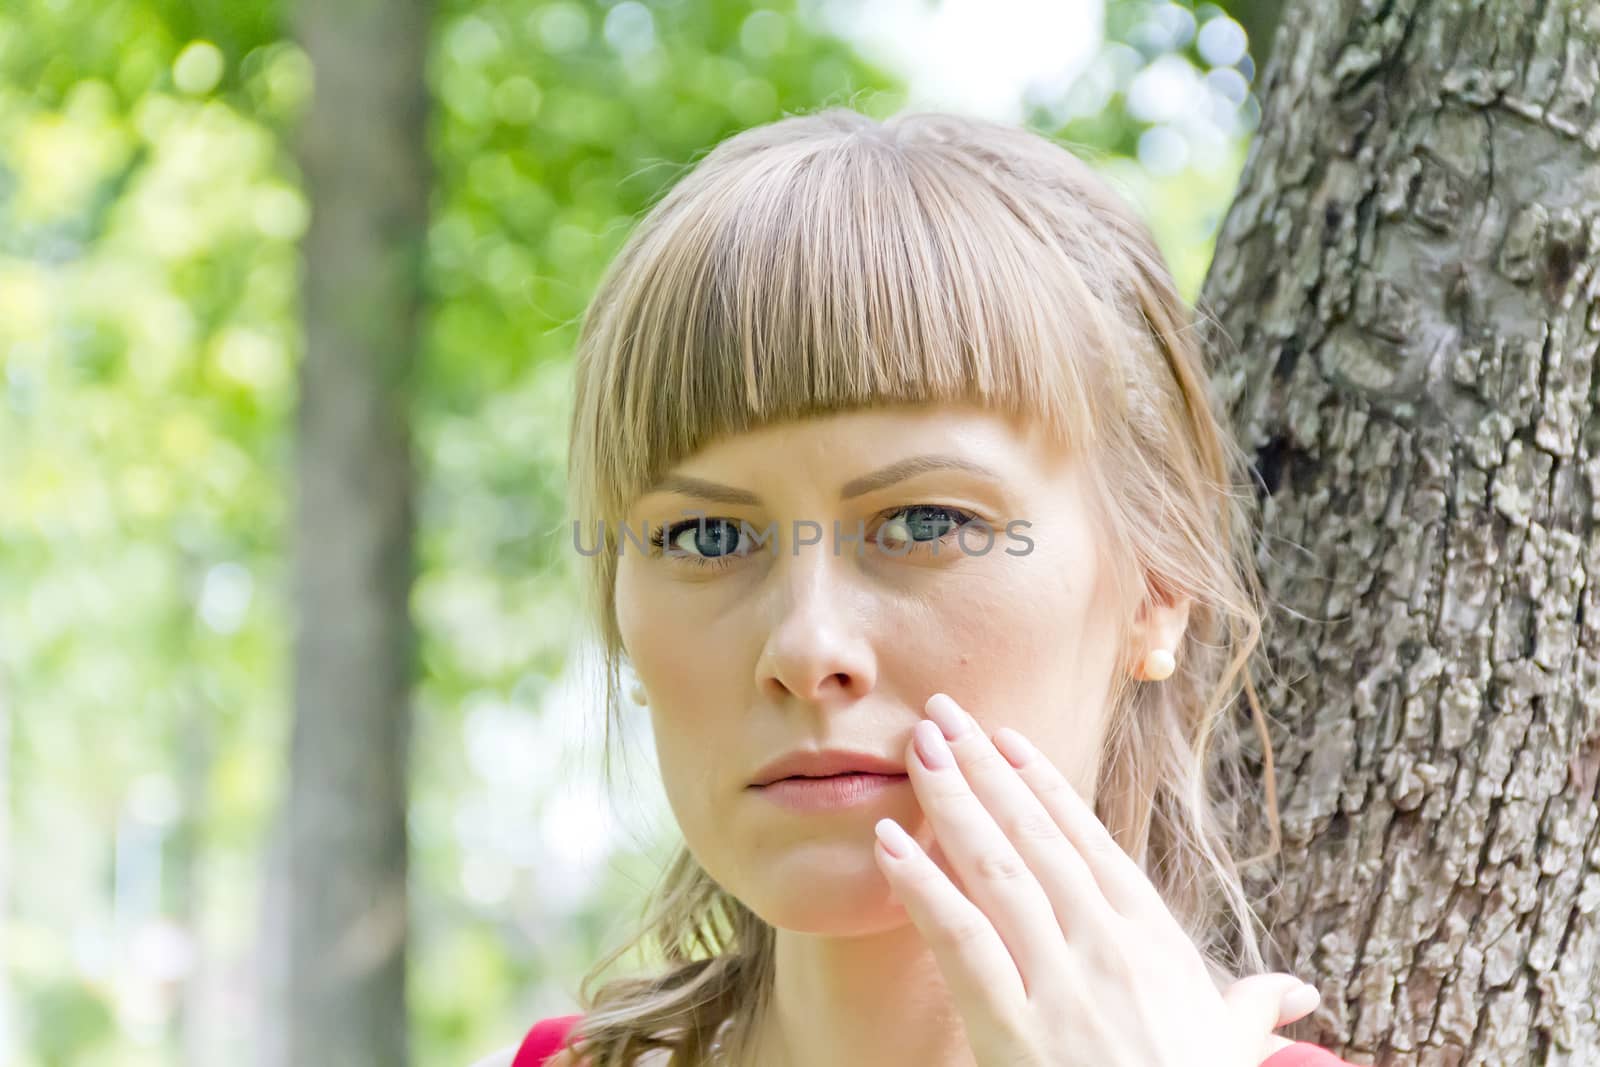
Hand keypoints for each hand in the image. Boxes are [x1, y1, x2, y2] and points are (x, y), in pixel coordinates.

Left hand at [871, 693, 1322, 1066]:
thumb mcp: (1231, 1052)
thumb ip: (1251, 1011)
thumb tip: (1300, 996)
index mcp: (1154, 943)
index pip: (1089, 844)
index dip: (1044, 786)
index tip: (1008, 739)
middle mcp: (1109, 949)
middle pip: (1036, 838)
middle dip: (985, 770)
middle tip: (943, 714)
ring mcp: (1063, 986)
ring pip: (998, 872)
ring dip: (952, 803)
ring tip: (917, 750)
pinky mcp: (1017, 1031)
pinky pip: (963, 941)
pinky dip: (922, 886)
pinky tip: (888, 842)